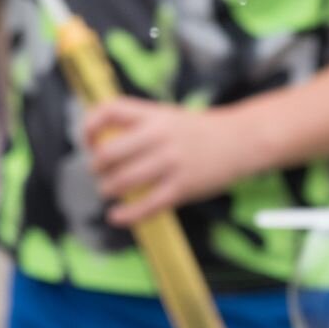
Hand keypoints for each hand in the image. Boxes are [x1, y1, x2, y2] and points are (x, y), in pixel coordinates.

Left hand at [84, 99, 256, 225]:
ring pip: (123, 181)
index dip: (90, 127)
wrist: (240, 140)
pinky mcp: (181, 187)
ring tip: (111, 190)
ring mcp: (171, 162)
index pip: (109, 111)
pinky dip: (126, 214)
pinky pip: (146, 205)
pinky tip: (117, 216)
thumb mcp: (168, 116)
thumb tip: (100, 143)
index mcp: (154, 115)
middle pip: (109, 152)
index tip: (88, 142)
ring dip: (108, 189)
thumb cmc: (200, 131)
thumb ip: (139, 126)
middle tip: (100, 172)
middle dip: (96, 167)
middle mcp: (160, 136)